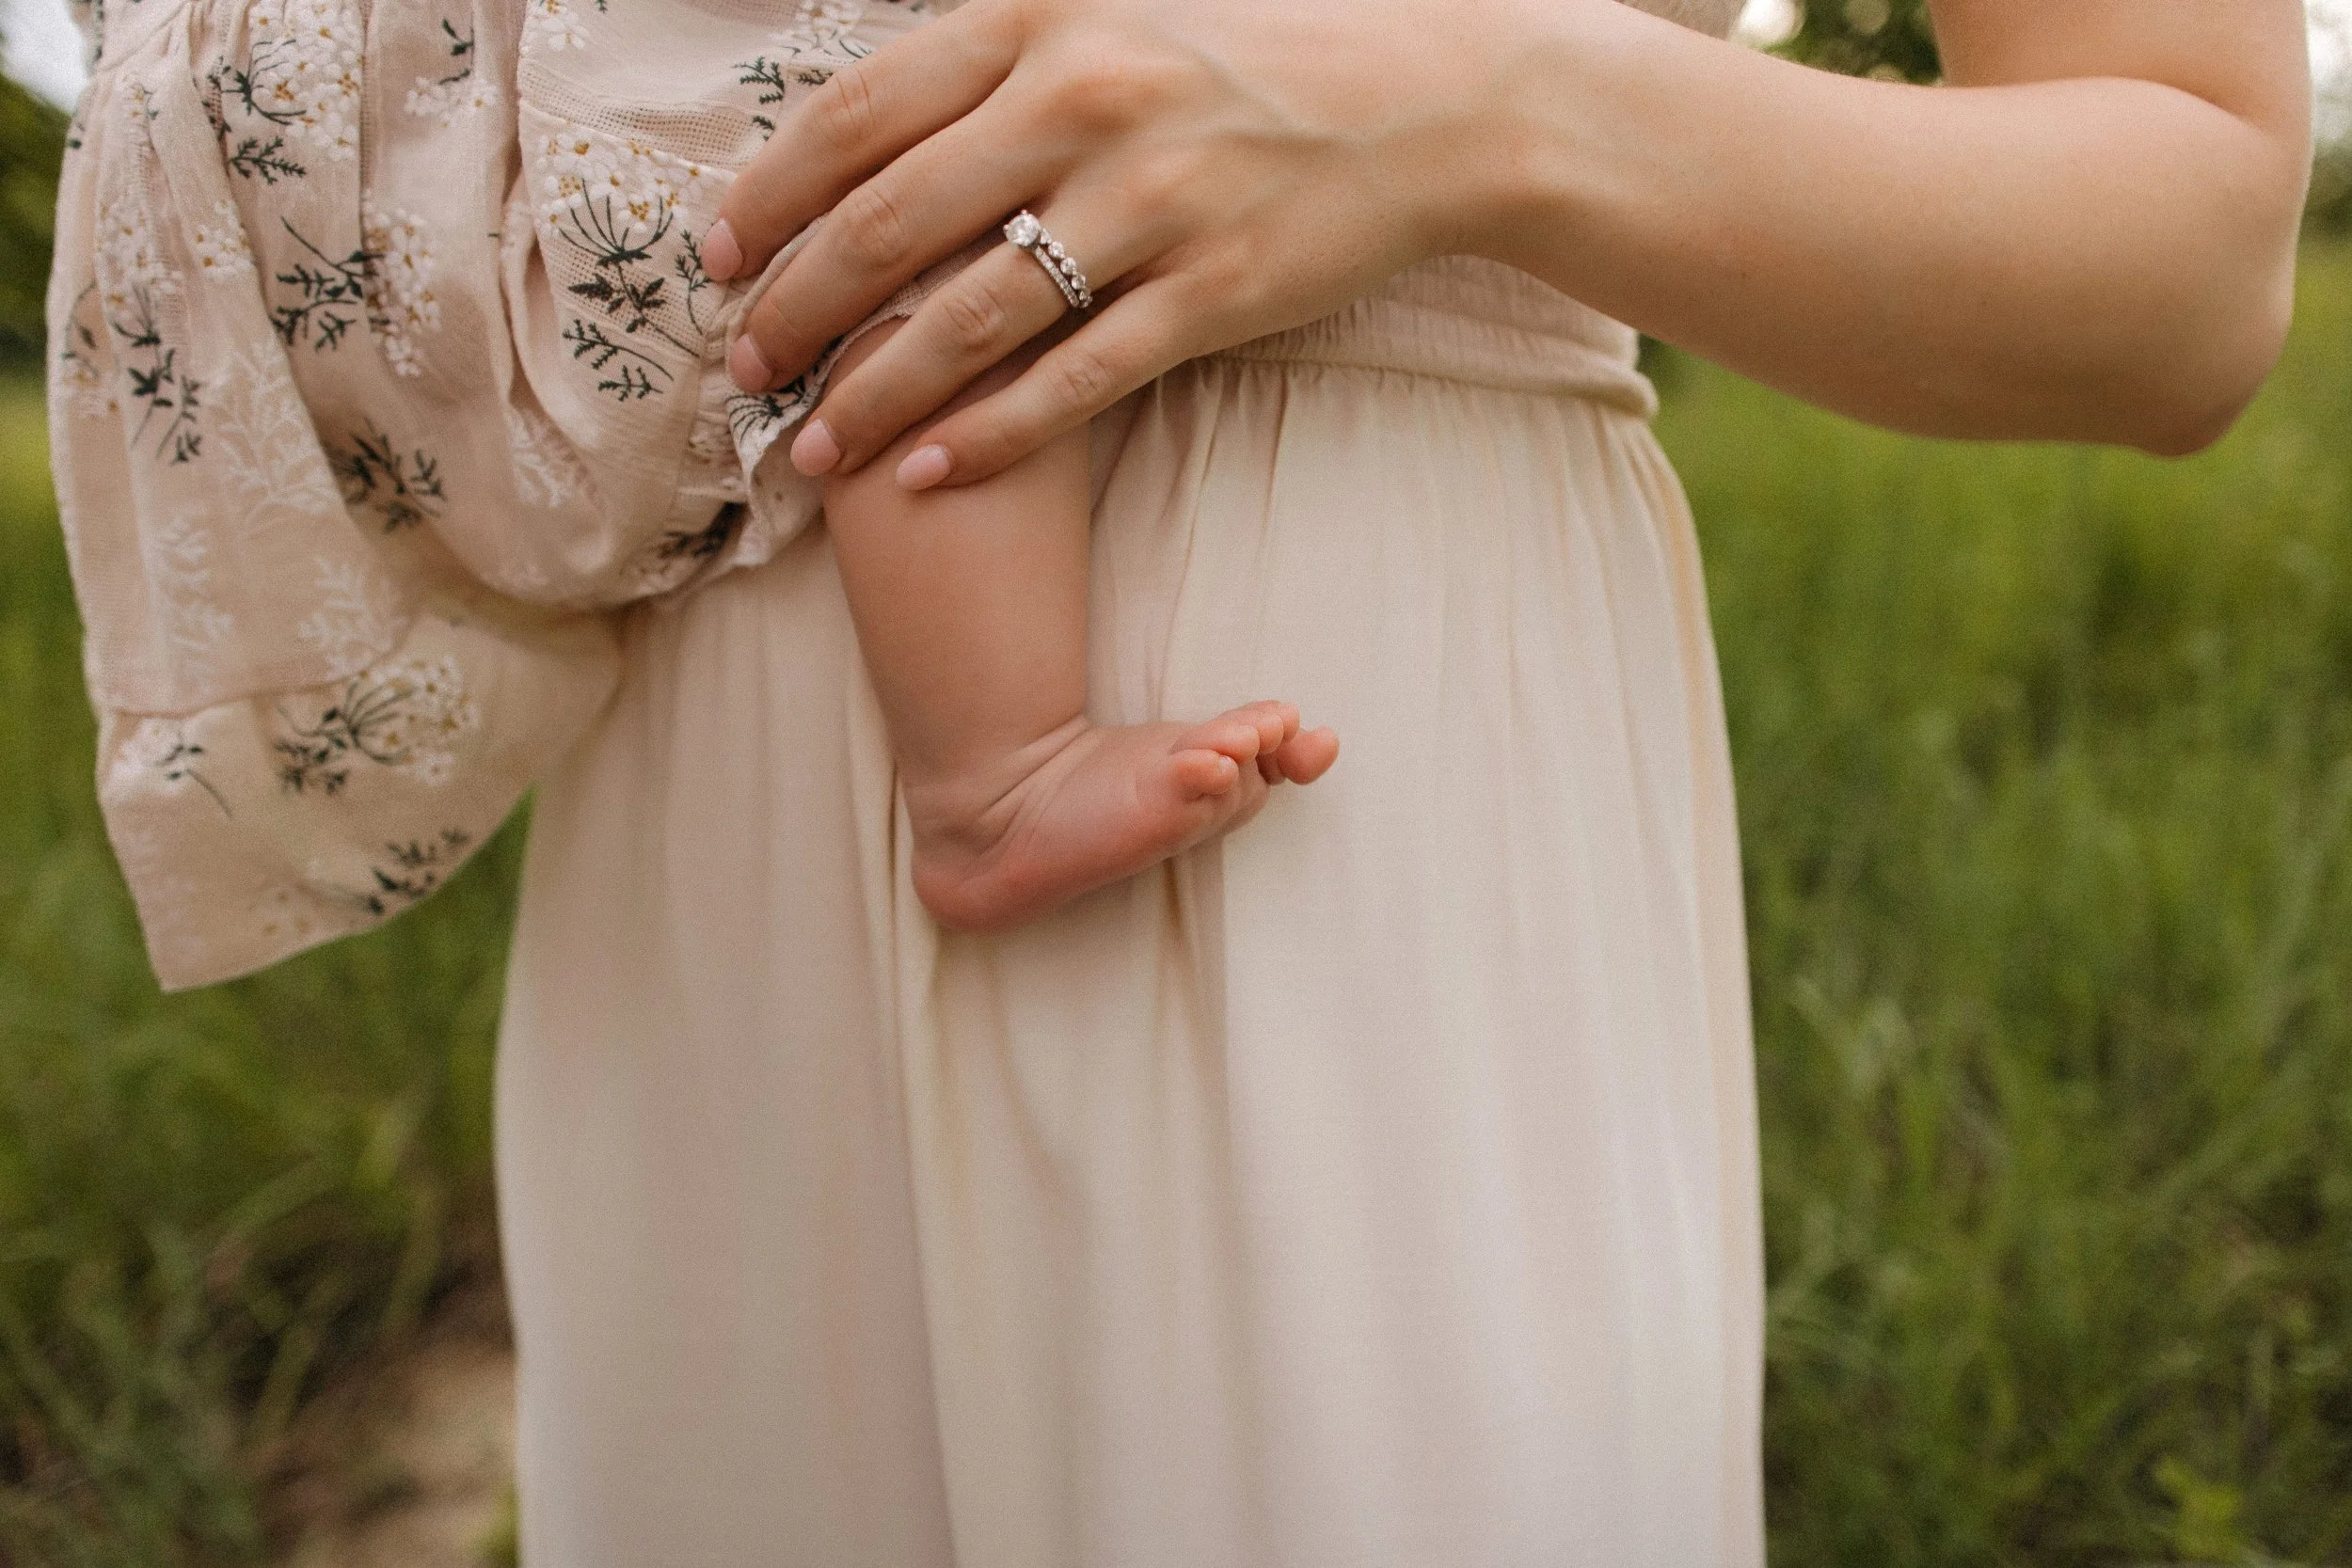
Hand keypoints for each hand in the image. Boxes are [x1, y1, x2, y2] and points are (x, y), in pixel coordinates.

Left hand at [703, 0, 1534, 486]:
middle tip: (743, 366)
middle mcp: (1086, 102)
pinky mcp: (1214, 292)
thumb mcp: (1113, 17)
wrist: (1428, 106)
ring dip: (874, 391)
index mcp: (1042, 22)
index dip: (770, 194)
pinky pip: (1076, 379)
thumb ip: (998, 64)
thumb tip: (874, 131)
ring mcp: (1153, 201)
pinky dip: (991, 434)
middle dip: (796, 305)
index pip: (861, 116)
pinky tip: (928, 474)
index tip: (717, 257)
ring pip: (971, 315)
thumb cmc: (1254, 65)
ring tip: (812, 446)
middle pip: (892, 222)